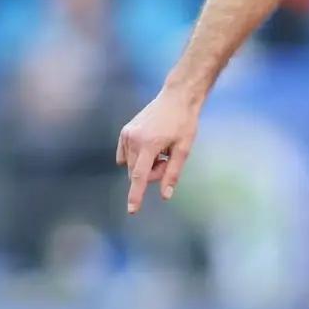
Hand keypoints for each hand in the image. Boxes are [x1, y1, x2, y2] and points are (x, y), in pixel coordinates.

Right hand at [116, 84, 202, 213]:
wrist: (177, 97)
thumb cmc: (185, 122)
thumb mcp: (184, 148)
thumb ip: (173, 173)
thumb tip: (165, 196)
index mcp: (149, 144)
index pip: (140, 176)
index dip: (136, 195)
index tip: (132, 210)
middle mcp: (133, 139)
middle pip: (137, 173)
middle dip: (152, 173)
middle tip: (168, 158)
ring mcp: (126, 134)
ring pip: (131, 165)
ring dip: (145, 164)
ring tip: (161, 148)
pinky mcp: (124, 132)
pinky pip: (125, 156)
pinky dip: (137, 157)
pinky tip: (151, 145)